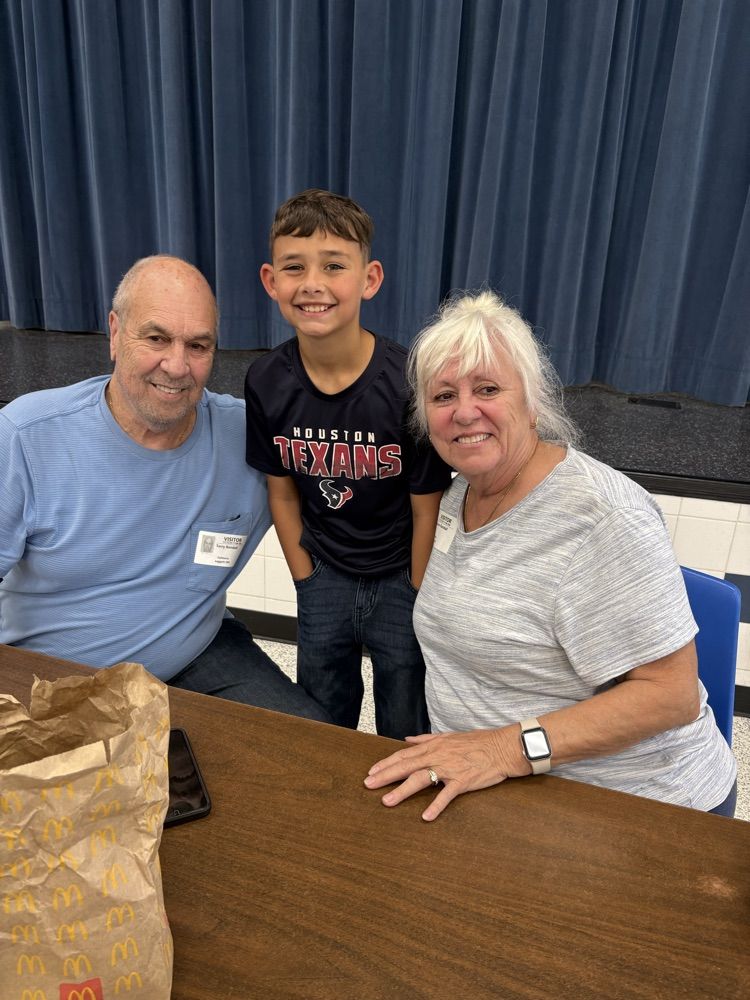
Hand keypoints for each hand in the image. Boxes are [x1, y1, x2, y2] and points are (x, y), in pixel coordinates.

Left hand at [363, 728, 528, 820]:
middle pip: (406, 766)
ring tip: (387, 801)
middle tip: (368, 784)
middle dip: (385, 775)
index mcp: (434, 745)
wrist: (502, 748)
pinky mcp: (463, 781)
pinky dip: (436, 805)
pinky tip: (425, 816)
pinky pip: (447, 795)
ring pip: (421, 779)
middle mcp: (438, 756)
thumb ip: (426, 739)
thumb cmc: (477, 742)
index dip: (386, 763)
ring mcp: (450, 769)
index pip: (404, 754)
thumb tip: (408, 740)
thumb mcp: (449, 736)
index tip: (372, 771)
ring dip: (402, 790)